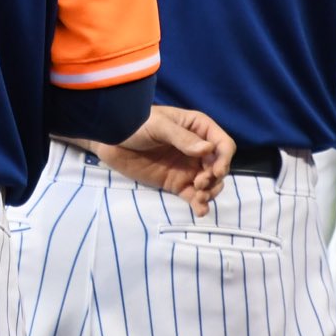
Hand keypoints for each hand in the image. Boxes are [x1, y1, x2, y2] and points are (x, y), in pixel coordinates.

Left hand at [90, 105, 234, 216]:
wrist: (111, 140)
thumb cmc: (135, 124)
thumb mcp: (159, 126)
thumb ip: (183, 138)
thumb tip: (208, 150)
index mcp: (198, 128)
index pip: (223, 145)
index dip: (224, 159)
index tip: (215, 172)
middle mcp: (198, 149)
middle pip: (219, 166)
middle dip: (214, 178)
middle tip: (199, 183)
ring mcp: (188, 168)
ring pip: (211, 183)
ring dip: (210, 192)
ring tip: (199, 198)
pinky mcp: (177, 184)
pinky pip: (194, 196)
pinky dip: (200, 204)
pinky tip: (200, 210)